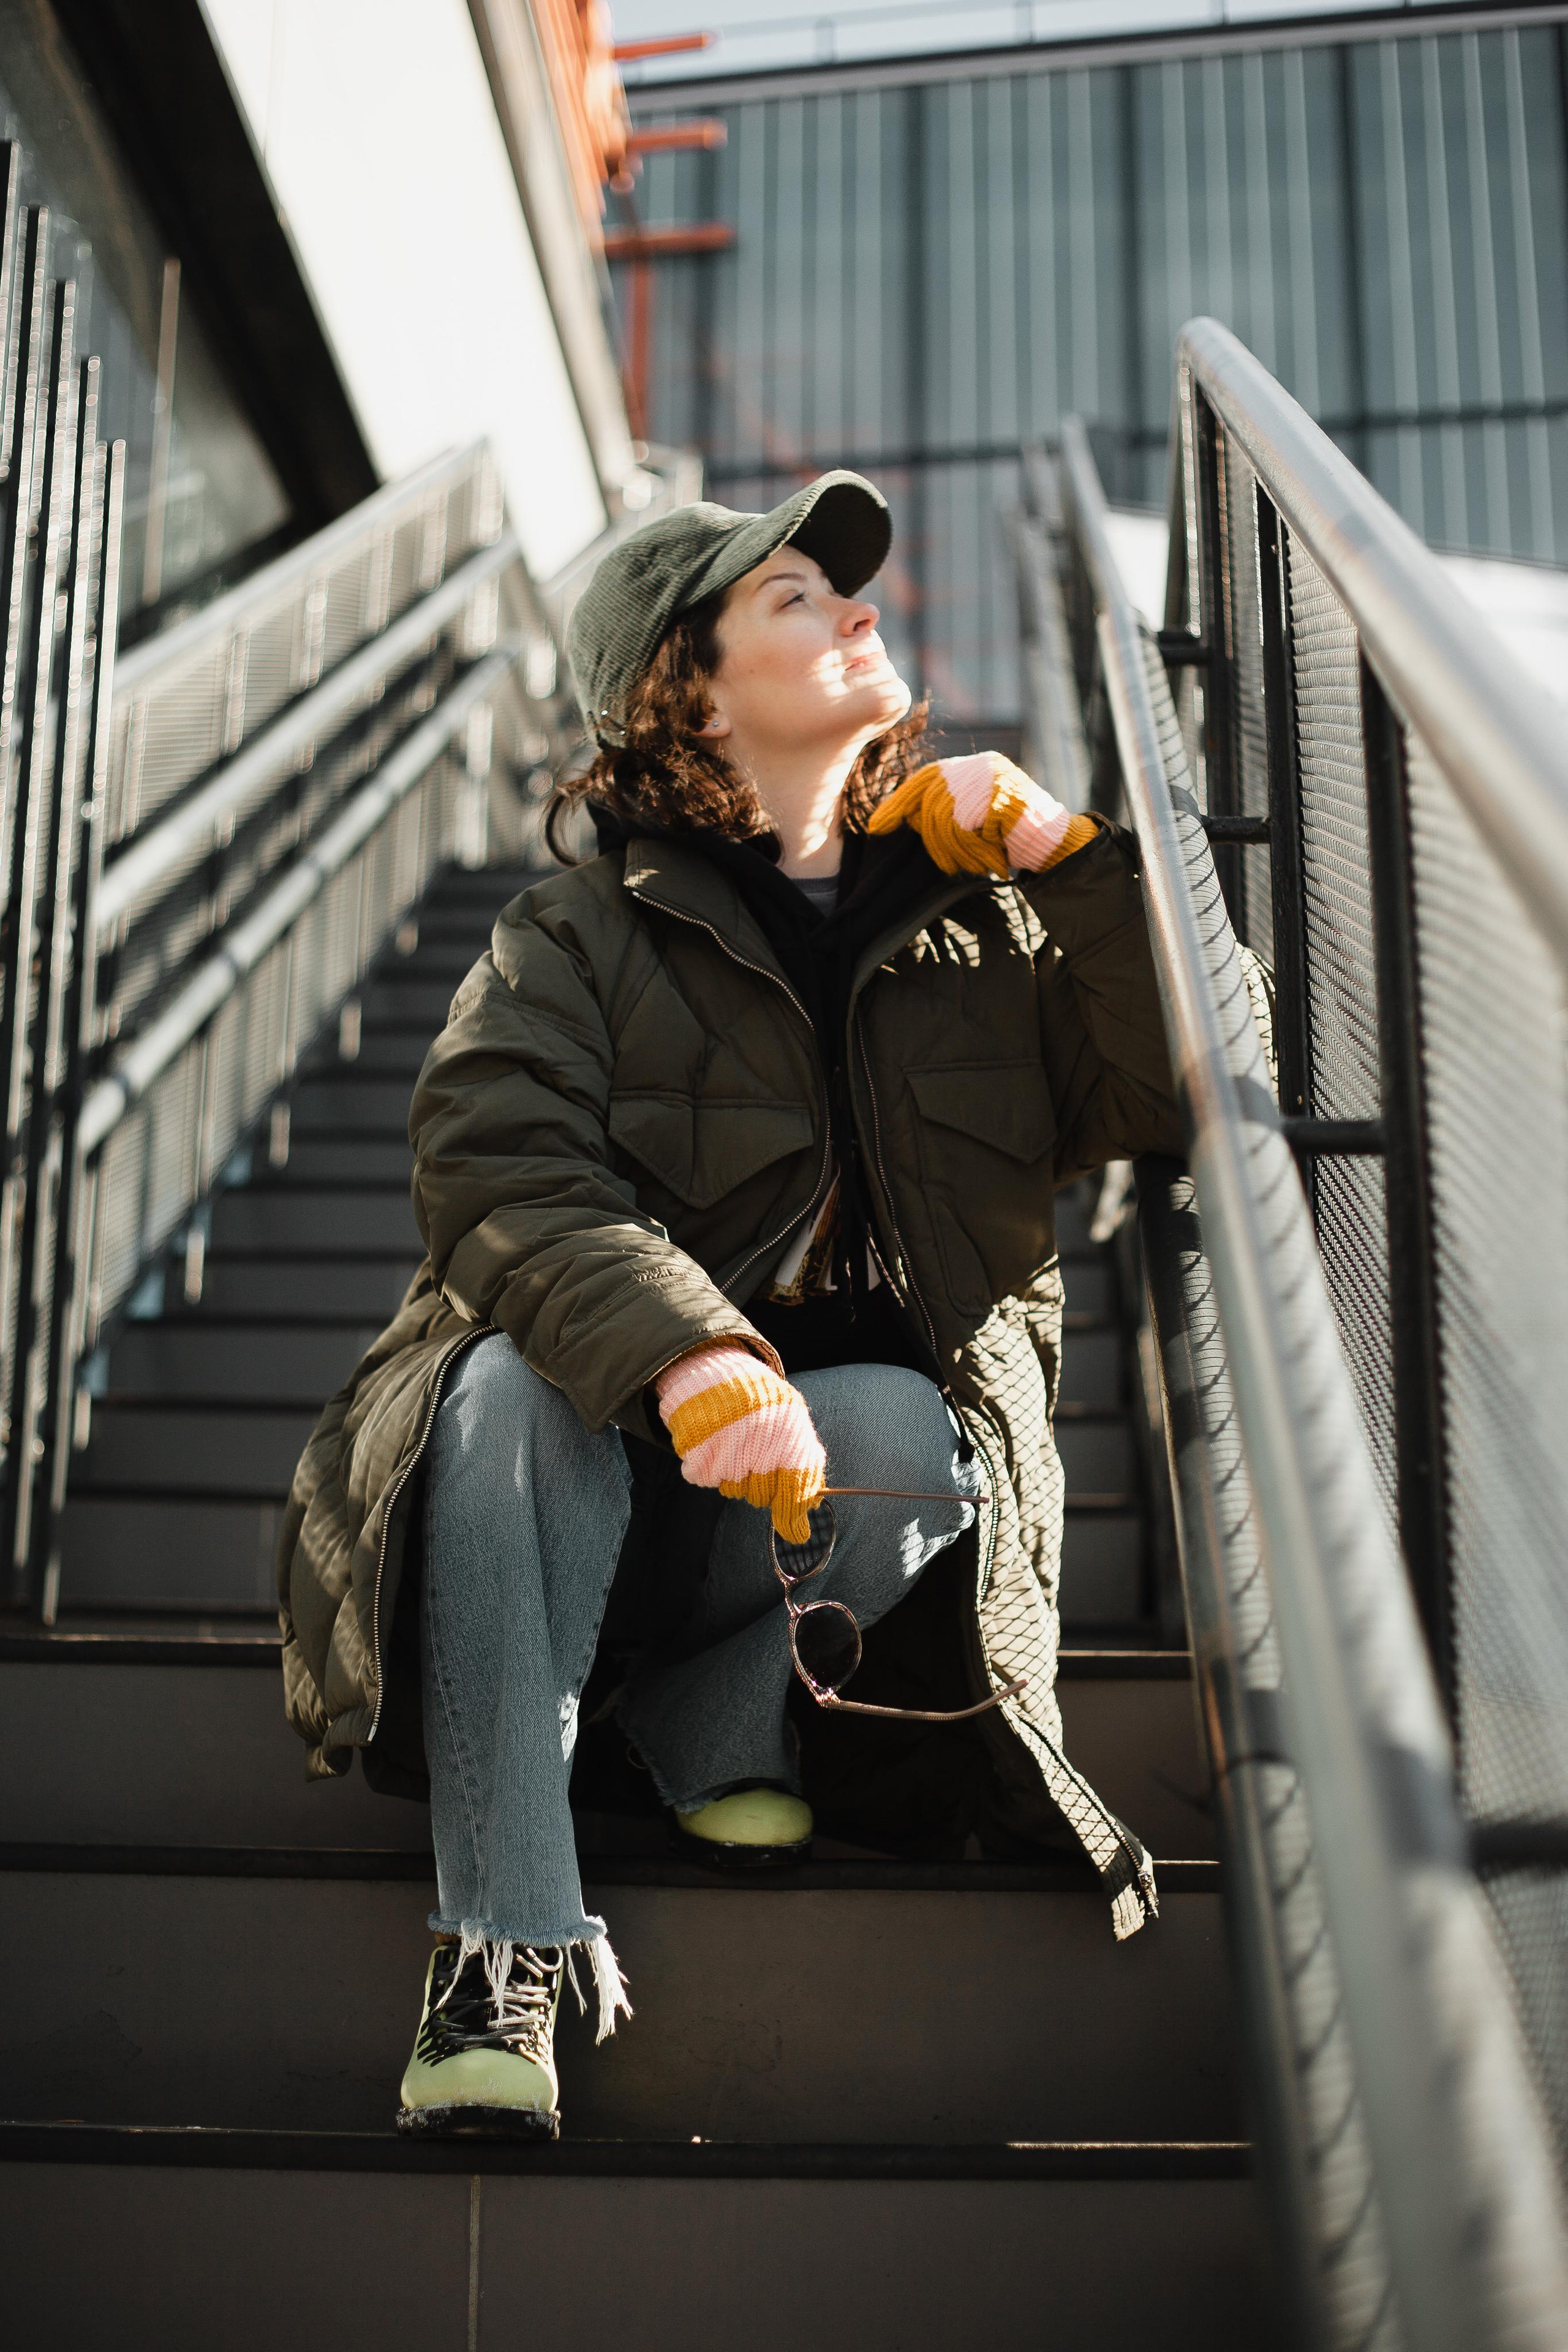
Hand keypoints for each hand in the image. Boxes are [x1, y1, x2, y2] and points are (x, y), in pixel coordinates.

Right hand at [655, 1344, 825, 1543]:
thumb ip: (804, 1471)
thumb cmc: (762, 1404)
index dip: (794, 1512)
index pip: (796, 1486)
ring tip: (734, 1443)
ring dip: (734, 1475)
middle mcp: (757, 1438)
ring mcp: (723, 1444)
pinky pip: (705, 1479)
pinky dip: (708, 1467)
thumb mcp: (793, 1425)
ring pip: (733, 1489)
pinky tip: (714, 1442)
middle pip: (761, 1495)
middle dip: (761, 1485)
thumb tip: (804, 1524)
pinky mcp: (694, 1448)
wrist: (717, 1372)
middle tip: (755, 1459)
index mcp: (789, 1429)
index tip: (795, 1530)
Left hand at [867, 750, 1095, 876]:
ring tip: (972, 866)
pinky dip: (976, 851)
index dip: (898, 803)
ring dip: (955, 850)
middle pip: (932, 798)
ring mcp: (994, 777)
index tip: (877, 827)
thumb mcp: (971, 823)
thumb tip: (901, 819)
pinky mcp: (1004, 795)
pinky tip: (992, 861)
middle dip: (931, 839)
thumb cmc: (1012, 841)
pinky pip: (969, 826)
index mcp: (971, 767)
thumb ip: (942, 813)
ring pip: (946, 815)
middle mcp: (980, 765)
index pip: (924, 778)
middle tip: (947, 866)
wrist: (1056, 845)